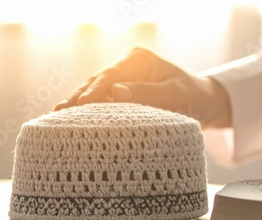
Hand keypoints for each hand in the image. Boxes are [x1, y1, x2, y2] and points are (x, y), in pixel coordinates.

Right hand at [54, 47, 230, 128]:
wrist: (203, 100)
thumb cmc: (192, 96)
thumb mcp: (174, 94)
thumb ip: (146, 93)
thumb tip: (115, 92)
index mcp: (139, 59)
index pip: (112, 75)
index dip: (94, 91)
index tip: (80, 104)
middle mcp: (128, 65)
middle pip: (98, 80)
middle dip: (78, 96)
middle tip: (58, 112)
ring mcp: (123, 77)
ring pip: (95, 89)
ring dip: (78, 102)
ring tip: (58, 115)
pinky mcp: (122, 91)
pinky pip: (102, 99)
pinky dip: (89, 108)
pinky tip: (72, 117)